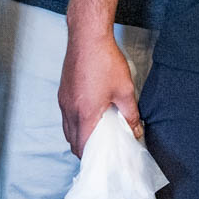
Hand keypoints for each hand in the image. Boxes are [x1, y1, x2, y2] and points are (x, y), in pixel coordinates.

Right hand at [58, 32, 140, 156]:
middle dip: (85, 149)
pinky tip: (89, 115)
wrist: (87, 37)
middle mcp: (69, 111)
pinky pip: (66, 116)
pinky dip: (75, 122)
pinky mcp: (63, 92)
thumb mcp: (125, 90)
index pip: (83, 147)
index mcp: (84, 114)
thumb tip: (136, 130)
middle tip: (103, 149)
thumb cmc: (105, 61)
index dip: (92, 158)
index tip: (104, 161)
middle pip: (72, 141)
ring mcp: (63, 101)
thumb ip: (130, 114)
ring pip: (67, 129)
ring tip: (97, 134)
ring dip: (79, 136)